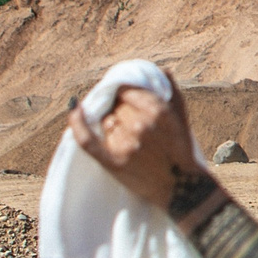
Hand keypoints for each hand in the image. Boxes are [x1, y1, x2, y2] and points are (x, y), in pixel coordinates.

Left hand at [68, 83, 207, 211]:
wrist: (181, 188)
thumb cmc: (182, 151)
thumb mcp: (183, 120)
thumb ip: (173, 93)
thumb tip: (163, 70)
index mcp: (158, 112)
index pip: (128, 92)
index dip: (124, 94)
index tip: (123, 98)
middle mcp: (141, 125)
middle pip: (117, 107)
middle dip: (120, 110)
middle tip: (126, 121)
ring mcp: (126, 144)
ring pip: (107, 121)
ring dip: (110, 124)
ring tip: (123, 135)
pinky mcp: (114, 162)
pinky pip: (88, 139)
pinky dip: (77, 123)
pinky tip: (74, 110)